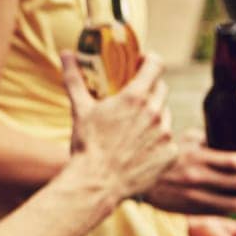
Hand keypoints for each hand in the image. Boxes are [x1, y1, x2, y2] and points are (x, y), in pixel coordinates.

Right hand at [63, 50, 176, 203]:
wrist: (97, 183)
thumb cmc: (87, 144)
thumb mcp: (80, 109)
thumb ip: (74, 78)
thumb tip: (65, 52)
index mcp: (134, 97)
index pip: (155, 65)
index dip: (150, 60)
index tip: (143, 62)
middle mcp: (155, 113)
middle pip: (161, 89)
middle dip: (150, 89)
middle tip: (134, 98)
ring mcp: (165, 134)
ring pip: (164, 116)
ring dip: (153, 117)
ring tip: (133, 130)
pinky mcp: (170, 154)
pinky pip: (168, 141)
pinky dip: (156, 142)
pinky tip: (139, 150)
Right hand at [141, 129, 235, 214]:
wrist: (130, 179)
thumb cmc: (156, 156)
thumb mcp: (178, 141)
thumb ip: (200, 140)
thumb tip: (219, 138)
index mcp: (196, 157)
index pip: (234, 161)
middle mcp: (197, 177)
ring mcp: (193, 195)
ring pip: (230, 202)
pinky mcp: (187, 209)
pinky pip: (216, 212)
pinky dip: (230, 208)